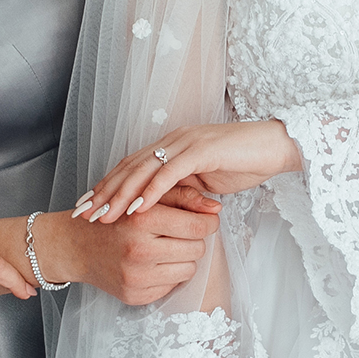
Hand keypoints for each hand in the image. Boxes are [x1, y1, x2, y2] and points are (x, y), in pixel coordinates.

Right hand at [38, 188, 220, 305]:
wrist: (76, 246)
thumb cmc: (115, 217)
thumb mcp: (146, 197)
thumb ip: (183, 196)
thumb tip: (216, 209)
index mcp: (142, 219)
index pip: (197, 226)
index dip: (207, 222)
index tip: (203, 218)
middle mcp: (139, 250)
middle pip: (197, 249)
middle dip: (193, 239)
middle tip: (178, 232)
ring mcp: (137, 277)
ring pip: (189, 270)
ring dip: (183, 258)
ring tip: (164, 247)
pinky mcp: (135, 296)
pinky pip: (172, 286)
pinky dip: (167, 274)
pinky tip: (152, 264)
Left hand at [78, 122, 300, 225]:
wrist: (276, 146)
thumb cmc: (245, 163)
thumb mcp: (206, 181)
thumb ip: (183, 190)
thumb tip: (166, 210)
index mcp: (171, 147)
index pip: (131, 167)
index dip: (107, 187)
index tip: (88, 208)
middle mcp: (173, 141)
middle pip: (129, 168)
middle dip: (103, 192)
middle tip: (82, 215)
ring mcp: (186, 144)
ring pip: (143, 170)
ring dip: (121, 194)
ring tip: (103, 217)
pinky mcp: (201, 151)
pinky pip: (170, 173)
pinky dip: (152, 192)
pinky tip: (137, 209)